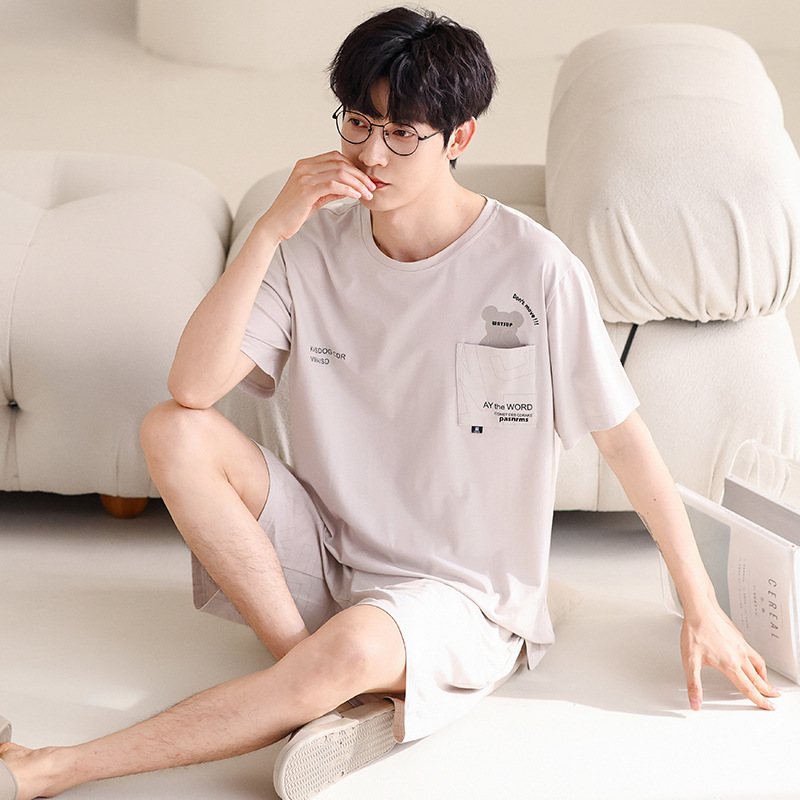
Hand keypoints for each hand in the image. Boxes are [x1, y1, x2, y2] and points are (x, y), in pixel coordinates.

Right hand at [258, 151, 375, 243]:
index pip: (335, 157)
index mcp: (305, 165)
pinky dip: (348, 189)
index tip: (365, 180)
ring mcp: (304, 177)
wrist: (275, 224)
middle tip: (371, 186)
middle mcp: (304, 167)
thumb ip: (331, 189)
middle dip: (359, 174)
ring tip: (367, 193)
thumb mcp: (315, 197)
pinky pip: (333, 184)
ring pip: (339, 172)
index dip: (353, 167)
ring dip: (357, 183)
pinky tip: (356, 196)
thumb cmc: (293, 211)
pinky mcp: (306, 190)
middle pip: (340, 162)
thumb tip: (350, 187)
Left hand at [680, 602, 780, 710]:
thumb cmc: (695, 631)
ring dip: (765, 676)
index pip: (748, 688)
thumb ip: (694, 684)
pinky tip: (754, 661)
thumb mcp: (690, 661)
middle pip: (758, 679)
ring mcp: (741, 646)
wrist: (700, 609)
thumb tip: (695, 703)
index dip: (759, 700)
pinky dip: (759, 663)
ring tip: (767, 683)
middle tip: (774, 698)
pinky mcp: (740, 637)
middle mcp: (739, 656)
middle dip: (767, 691)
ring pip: (759, 665)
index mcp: (729, 665)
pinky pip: (754, 653)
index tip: (768, 707)